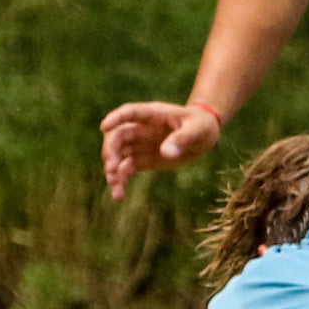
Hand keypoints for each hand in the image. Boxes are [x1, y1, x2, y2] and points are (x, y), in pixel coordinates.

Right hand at [100, 101, 221, 200]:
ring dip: (113, 170)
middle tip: (111, 167)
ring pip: (119, 155)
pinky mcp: (143, 160)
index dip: (116, 118)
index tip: (104, 127)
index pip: (130, 113)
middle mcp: (141, 129)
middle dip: (111, 150)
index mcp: (153, 115)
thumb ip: (182, 139)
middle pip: (118, 137)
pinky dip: (121, 181)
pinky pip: (126, 169)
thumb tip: (166, 153)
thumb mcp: (196, 130)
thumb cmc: (201, 125)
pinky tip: (118, 195)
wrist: (204, 135)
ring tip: (114, 186)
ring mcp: (140, 144)